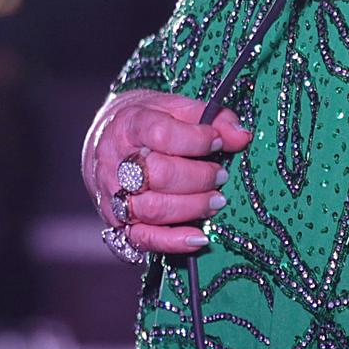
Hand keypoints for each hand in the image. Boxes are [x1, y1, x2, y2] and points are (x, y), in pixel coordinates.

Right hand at [82, 87, 252, 255]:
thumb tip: (240, 136)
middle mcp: (116, 161)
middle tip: (220, 175)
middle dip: (199, 178)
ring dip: (193, 207)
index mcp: (129, 125)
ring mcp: (114, 194)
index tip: (216, 142)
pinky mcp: (118, 222)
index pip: (161, 134)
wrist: (107, 143)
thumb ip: (210, 117)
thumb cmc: (146, 124)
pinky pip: (143, 238)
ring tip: (216, 201)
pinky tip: (199, 237)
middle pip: (158, 174)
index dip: (196, 140)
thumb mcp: (174, 107)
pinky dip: (173, 241)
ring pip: (153, 209)